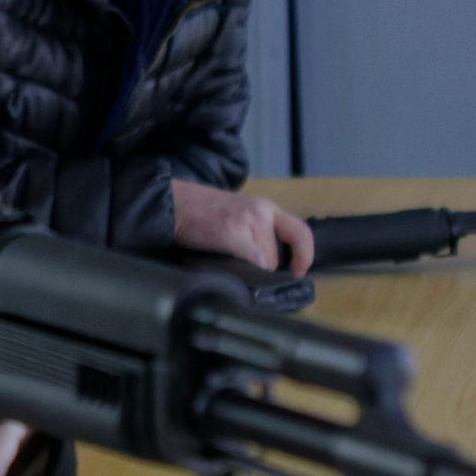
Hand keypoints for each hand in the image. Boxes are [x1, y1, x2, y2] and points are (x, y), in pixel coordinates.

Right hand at [169, 177, 313, 275]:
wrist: (171, 203)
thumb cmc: (199, 214)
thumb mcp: (237, 216)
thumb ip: (255, 233)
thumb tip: (267, 268)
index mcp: (265, 207)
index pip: (300, 232)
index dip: (304, 255)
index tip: (297, 271)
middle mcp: (262, 212)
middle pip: (276, 257)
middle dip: (260, 268)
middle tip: (236, 263)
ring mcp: (249, 221)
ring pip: (264, 264)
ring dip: (247, 271)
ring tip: (224, 259)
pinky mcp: (233, 232)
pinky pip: (253, 263)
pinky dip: (243, 272)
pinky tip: (227, 267)